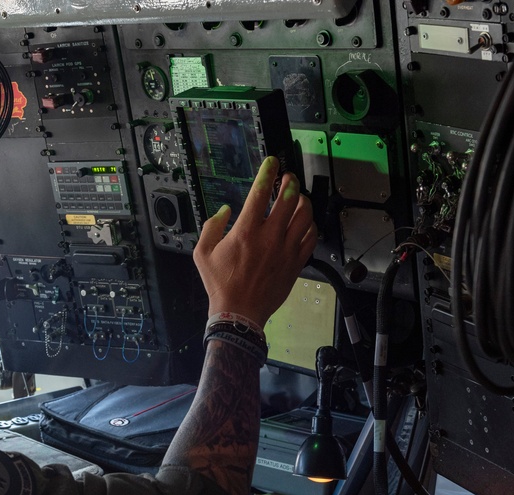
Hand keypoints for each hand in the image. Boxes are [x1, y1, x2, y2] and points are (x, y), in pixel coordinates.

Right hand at [192, 156, 315, 327]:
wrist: (239, 313)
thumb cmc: (220, 285)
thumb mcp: (202, 254)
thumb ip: (211, 227)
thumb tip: (224, 211)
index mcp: (245, 232)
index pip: (260, 193)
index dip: (268, 173)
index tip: (271, 163)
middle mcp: (269, 237)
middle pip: (289, 199)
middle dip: (290, 182)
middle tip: (288, 178)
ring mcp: (285, 250)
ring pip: (304, 216)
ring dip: (303, 201)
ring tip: (298, 197)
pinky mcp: (295, 263)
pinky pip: (311, 237)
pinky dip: (310, 225)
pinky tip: (305, 222)